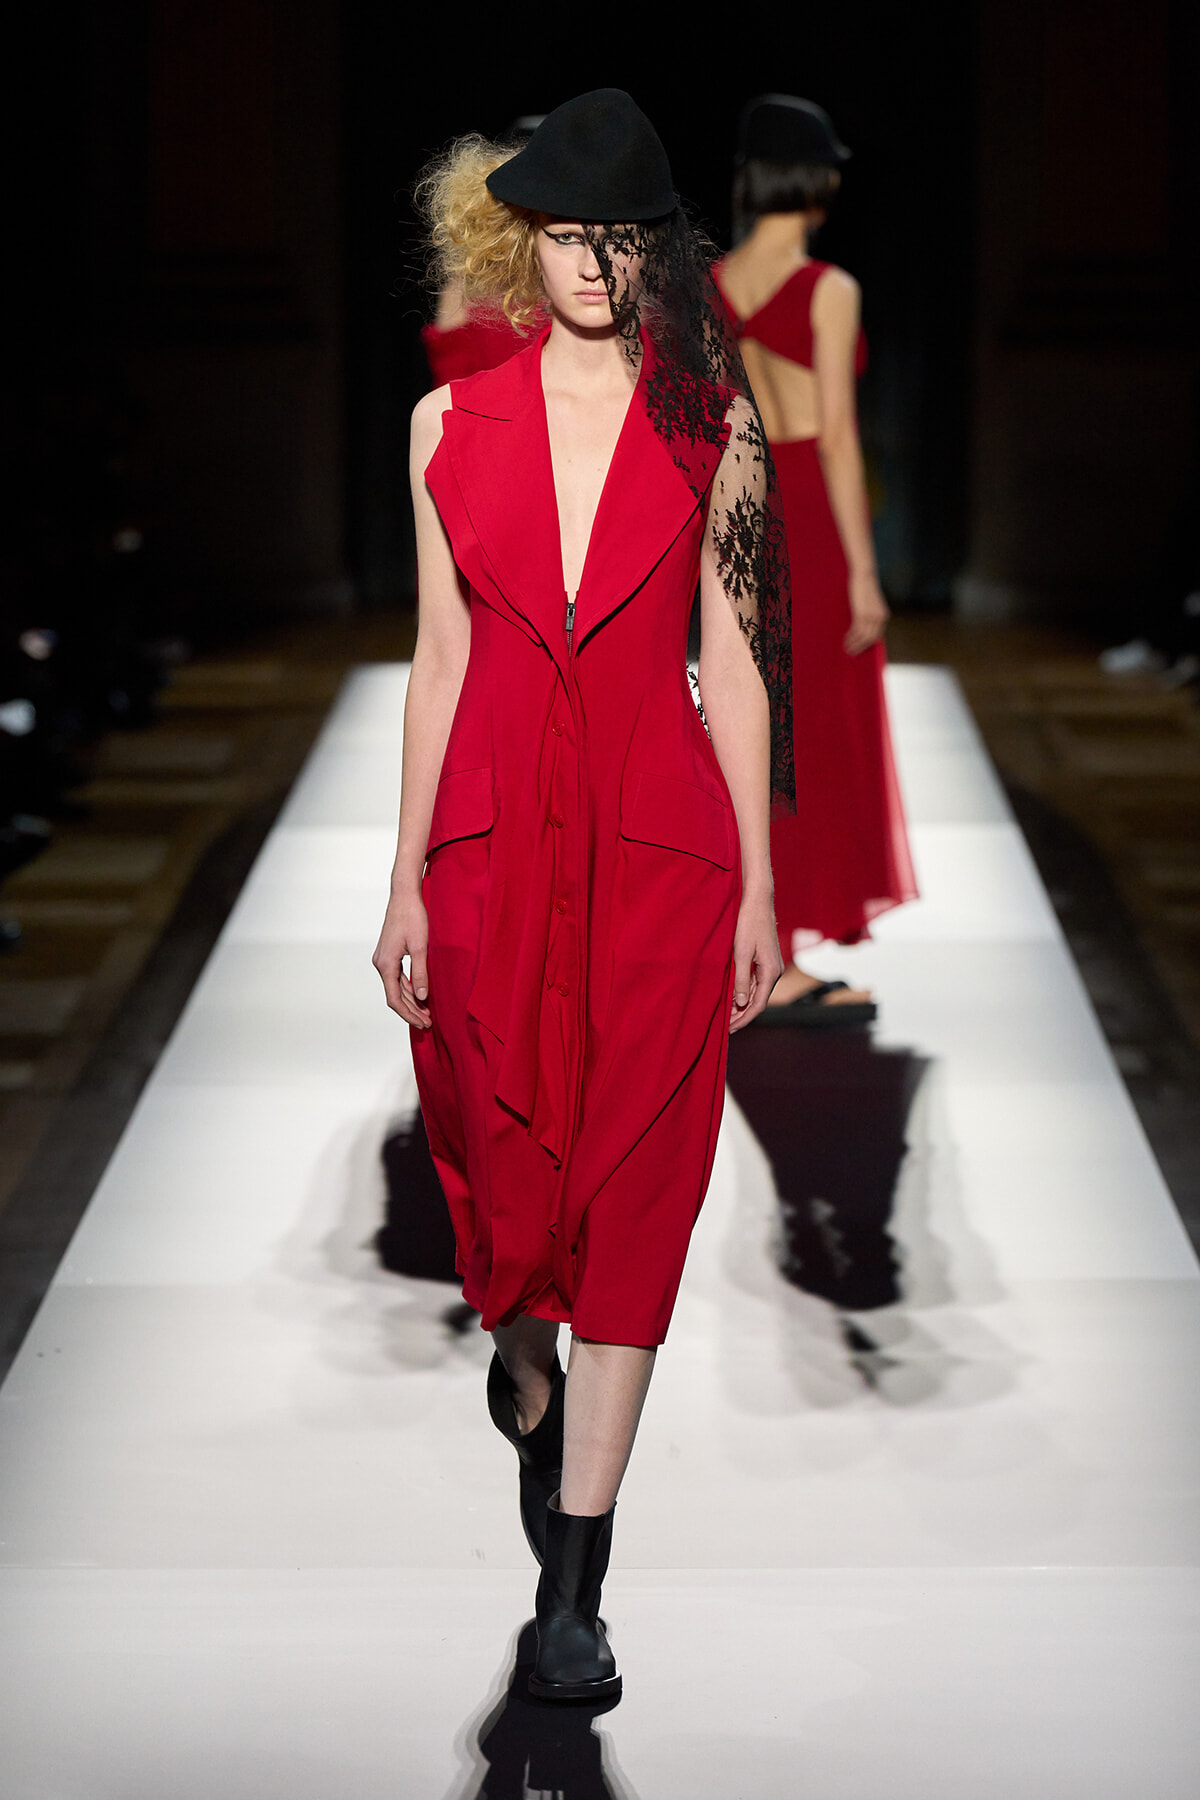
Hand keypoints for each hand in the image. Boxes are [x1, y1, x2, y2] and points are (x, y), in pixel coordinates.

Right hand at [372, 891, 432, 1028]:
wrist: (404, 896)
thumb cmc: (413, 918)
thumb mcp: (421, 947)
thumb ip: (421, 974)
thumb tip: (423, 997)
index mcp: (386, 964)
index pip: (395, 999)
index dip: (409, 1014)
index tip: (423, 1023)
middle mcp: (381, 963)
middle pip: (395, 995)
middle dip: (412, 1011)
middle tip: (428, 1023)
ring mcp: (383, 959)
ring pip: (396, 987)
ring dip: (411, 1001)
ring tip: (426, 1013)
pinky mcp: (389, 954)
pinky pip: (397, 977)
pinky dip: (409, 988)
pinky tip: (421, 995)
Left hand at [729, 892, 783, 1032]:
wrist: (757, 901)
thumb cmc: (748, 924)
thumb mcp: (741, 953)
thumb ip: (741, 979)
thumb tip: (741, 1003)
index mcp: (771, 972)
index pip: (758, 1004)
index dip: (743, 1019)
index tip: (730, 1030)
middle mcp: (774, 971)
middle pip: (758, 1000)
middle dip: (741, 1014)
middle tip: (725, 1028)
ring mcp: (771, 966)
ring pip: (756, 991)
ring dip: (742, 1003)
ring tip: (726, 1015)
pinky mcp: (765, 960)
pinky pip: (755, 981)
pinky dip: (744, 990)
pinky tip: (733, 996)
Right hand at [844, 571, 889, 654]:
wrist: (864, 574)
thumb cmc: (865, 587)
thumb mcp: (870, 602)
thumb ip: (869, 613)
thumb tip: (860, 626)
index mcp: (883, 616)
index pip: (876, 636)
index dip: (867, 645)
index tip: (859, 650)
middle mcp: (880, 617)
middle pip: (870, 639)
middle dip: (860, 648)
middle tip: (851, 653)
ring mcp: (871, 616)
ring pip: (863, 637)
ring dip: (854, 644)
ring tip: (846, 649)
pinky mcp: (862, 613)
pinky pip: (856, 630)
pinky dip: (850, 638)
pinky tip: (845, 640)